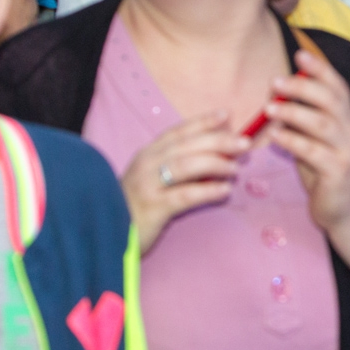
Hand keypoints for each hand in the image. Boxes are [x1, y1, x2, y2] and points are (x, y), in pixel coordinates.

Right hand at [120, 112, 250, 250]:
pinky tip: (224, 190)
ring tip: (236, 168)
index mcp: (147, 154)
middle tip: (243, 143)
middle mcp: (146, 164)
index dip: (202, 121)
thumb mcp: (151, 179)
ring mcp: (147, 184)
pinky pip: (184, 195)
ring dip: (216, 163)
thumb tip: (215, 158)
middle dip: (218, 140)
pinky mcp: (152, 207)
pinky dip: (207, 190)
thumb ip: (176, 167)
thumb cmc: (134, 207)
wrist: (105, 235)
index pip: (178, 132)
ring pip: (186, 165)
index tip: (226, 114)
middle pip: (187, 145)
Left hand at [266, 49, 349, 282]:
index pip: (337, 86)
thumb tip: (277, 93)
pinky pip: (313, 152)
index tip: (300, 55)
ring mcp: (347, 151)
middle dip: (303, 87)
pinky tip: (275, 136)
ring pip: (321, 124)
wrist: (347, 210)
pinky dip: (293, 141)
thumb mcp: (316, 139)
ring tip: (268, 107)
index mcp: (347, 118)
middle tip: (275, 81)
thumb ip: (303, 118)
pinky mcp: (338, 172)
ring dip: (293, 112)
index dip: (320, 69)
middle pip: (330, 100)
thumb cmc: (325, 170)